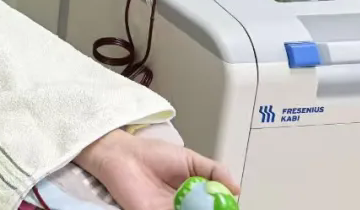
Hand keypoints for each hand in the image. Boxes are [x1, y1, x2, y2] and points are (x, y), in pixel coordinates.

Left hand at [75, 130, 239, 209]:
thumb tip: (237, 189)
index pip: (214, 207)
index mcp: (195, 195)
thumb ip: (214, 171)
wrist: (122, 154)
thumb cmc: (152, 154)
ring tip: (205, 205)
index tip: (231, 207)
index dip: (224, 207)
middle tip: (222, 208)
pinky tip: (182, 206)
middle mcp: (183, 207)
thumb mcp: (190, 159)